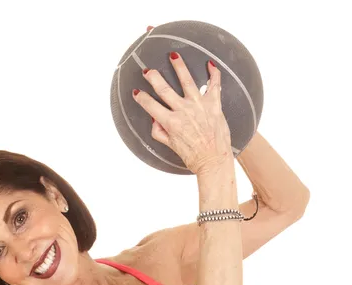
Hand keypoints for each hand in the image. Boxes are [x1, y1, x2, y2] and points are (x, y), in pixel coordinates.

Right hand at [132, 50, 231, 174]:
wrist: (214, 161)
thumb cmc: (193, 156)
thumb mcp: (172, 146)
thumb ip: (160, 132)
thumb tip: (154, 119)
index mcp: (171, 122)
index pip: (151, 105)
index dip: (141, 98)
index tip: (136, 92)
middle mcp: (183, 111)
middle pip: (164, 89)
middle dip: (153, 77)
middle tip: (147, 70)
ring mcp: (199, 106)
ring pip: (186, 80)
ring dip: (179, 66)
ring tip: (174, 55)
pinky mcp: (214, 105)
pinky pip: (214, 85)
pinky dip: (213, 73)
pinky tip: (210, 64)